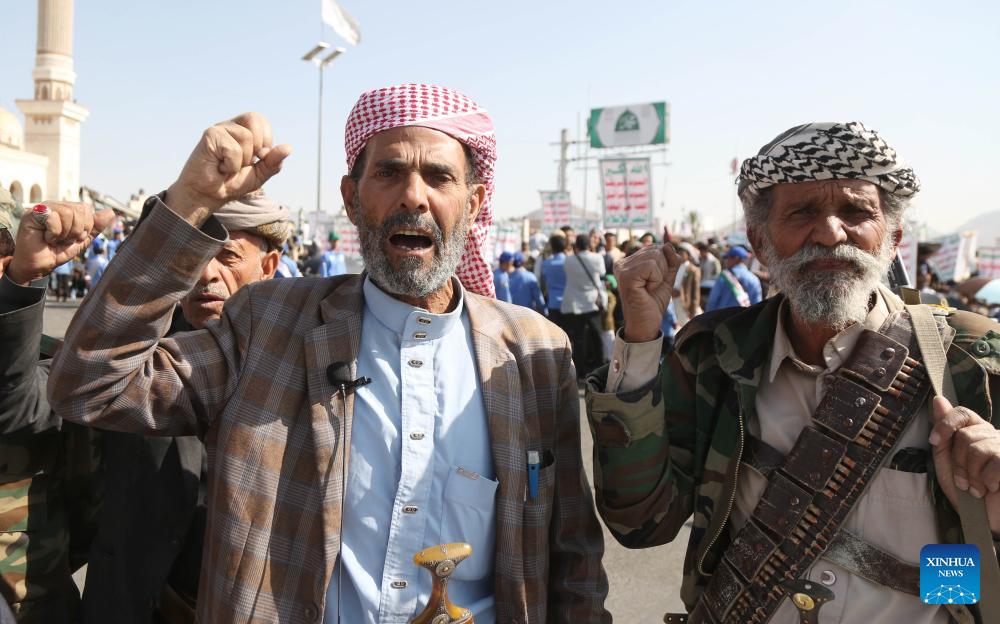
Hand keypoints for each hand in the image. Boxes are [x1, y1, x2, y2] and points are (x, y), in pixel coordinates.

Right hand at [5, 202, 115, 285]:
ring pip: (68, 212)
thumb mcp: (82, 240)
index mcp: (67, 209)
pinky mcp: (32, 214)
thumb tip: (110, 212)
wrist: (39, 266)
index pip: (86, 208)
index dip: (85, 227)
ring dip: (65, 233)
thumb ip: (96, 227)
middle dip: (76, 230)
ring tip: (55, 239)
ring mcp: (43, 208)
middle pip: (80, 209)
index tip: (74, 238)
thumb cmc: (57, 252)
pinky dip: (54, 233)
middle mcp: (55, 205)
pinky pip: (53, 217)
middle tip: (64, 239)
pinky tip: (46, 238)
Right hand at [165, 112, 291, 225]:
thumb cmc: (230, 183)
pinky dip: (231, 164)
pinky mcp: (210, 135)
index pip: (261, 121)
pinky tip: (219, 167)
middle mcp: (230, 126)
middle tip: (244, 162)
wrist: (208, 195)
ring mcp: (219, 129)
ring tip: (228, 167)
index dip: (266, 140)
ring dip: (242, 160)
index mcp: (243, 131)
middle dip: (257, 146)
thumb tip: (288, 148)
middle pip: (255, 118)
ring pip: (246, 137)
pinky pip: (233, 148)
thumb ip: (273, 162)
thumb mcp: (259, 174)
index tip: (256, 158)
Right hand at [614, 243, 682, 342]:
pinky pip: (652, 266)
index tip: (654, 283)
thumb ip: (670, 260)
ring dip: (659, 276)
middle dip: (663, 270)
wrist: (646, 324)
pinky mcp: (626, 276)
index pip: (656, 248)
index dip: (665, 265)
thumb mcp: (667, 277)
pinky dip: (656, 279)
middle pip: (656, 250)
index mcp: (629, 262)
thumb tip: (668, 245)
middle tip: (651, 287)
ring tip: (648, 289)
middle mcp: (622, 263)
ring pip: (655, 257)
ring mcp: (622, 269)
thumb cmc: (653, 303)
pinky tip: (647, 290)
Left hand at [930, 395, 999, 533]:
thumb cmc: (967, 493)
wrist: (985, 520)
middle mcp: (993, 437)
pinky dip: (986, 481)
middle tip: (963, 481)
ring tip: (975, 488)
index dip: (946, 424)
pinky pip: (996, 462)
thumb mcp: (946, 463)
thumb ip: (943, 435)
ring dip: (971, 475)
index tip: (934, 440)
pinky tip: (989, 489)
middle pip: (965, 435)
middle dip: (957, 462)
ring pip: (978, 449)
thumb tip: (938, 399)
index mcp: (976, 434)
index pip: (962, 413)